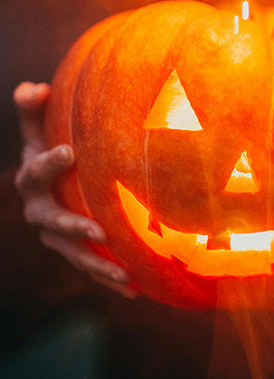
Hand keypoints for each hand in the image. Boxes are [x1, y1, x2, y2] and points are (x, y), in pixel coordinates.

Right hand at [13, 82, 135, 297]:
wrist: (55, 180)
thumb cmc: (53, 147)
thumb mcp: (40, 127)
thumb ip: (34, 109)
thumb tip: (33, 87)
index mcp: (32, 180)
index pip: (36, 172)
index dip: (48, 162)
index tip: (69, 151)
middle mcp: (41, 213)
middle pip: (53, 223)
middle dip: (75, 228)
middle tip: (98, 231)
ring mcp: (57, 237)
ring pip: (75, 255)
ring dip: (98, 266)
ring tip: (123, 275)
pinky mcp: (77, 252)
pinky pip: (93, 269)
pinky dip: (111, 280)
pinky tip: (136, 291)